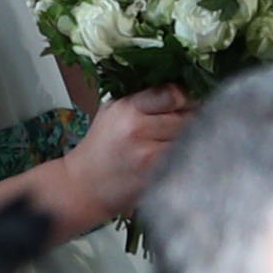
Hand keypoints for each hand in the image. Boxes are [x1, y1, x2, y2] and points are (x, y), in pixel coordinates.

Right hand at [66, 85, 191, 222]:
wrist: (81, 186)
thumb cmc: (101, 145)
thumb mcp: (113, 110)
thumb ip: (144, 97)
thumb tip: (183, 85)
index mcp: (128, 108)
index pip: (172, 94)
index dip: (186, 97)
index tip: (188, 102)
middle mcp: (137, 129)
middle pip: (187, 117)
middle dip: (191, 119)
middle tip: (186, 123)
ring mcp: (147, 154)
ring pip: (190, 139)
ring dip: (192, 139)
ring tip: (179, 141)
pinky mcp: (154, 176)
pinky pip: (184, 160)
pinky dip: (186, 157)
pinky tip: (176, 158)